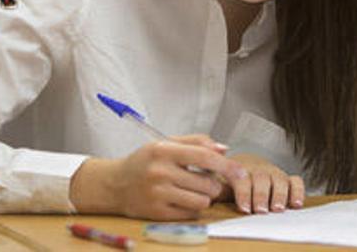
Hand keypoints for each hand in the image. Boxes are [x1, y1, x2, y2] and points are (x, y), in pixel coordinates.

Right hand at [70, 135, 246, 219]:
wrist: (115, 185)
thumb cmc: (144, 162)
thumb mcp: (165, 144)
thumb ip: (196, 142)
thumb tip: (224, 149)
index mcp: (163, 151)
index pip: (204, 157)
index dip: (227, 164)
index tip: (241, 172)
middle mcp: (160, 172)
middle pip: (208, 183)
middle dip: (213, 183)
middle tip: (203, 180)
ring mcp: (158, 194)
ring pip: (202, 200)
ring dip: (204, 197)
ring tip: (190, 189)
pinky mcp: (157, 213)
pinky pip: (191, 213)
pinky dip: (192, 207)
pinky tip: (180, 199)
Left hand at [221, 152, 304, 213]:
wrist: (245, 165)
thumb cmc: (231, 181)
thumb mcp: (220, 183)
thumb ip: (216, 189)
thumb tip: (207, 194)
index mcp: (240, 170)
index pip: (242, 179)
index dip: (243, 193)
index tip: (244, 207)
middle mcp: (259, 170)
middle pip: (261, 179)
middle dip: (261, 195)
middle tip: (260, 210)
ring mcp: (274, 173)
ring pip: (279, 179)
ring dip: (279, 195)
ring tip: (277, 208)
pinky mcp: (287, 179)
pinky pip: (296, 181)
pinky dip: (298, 191)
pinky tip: (296, 204)